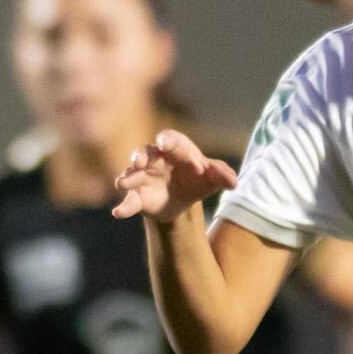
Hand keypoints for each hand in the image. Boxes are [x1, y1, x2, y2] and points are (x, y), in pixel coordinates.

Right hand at [110, 130, 237, 224]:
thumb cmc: (197, 179)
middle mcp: (156, 159)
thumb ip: (221, 175)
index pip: (171, 140)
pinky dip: (123, 207)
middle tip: (137, 161)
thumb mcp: (212, 178)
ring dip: (127, 177)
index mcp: (177, 150)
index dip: (167, 140)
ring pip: (132, 174)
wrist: (181, 199)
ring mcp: (143, 176)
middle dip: (140, 155)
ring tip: (122, 182)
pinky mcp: (137, 196)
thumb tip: (234, 183)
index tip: (163, 142)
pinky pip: (129, 201)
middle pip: (145, 153)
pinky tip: (118, 213)